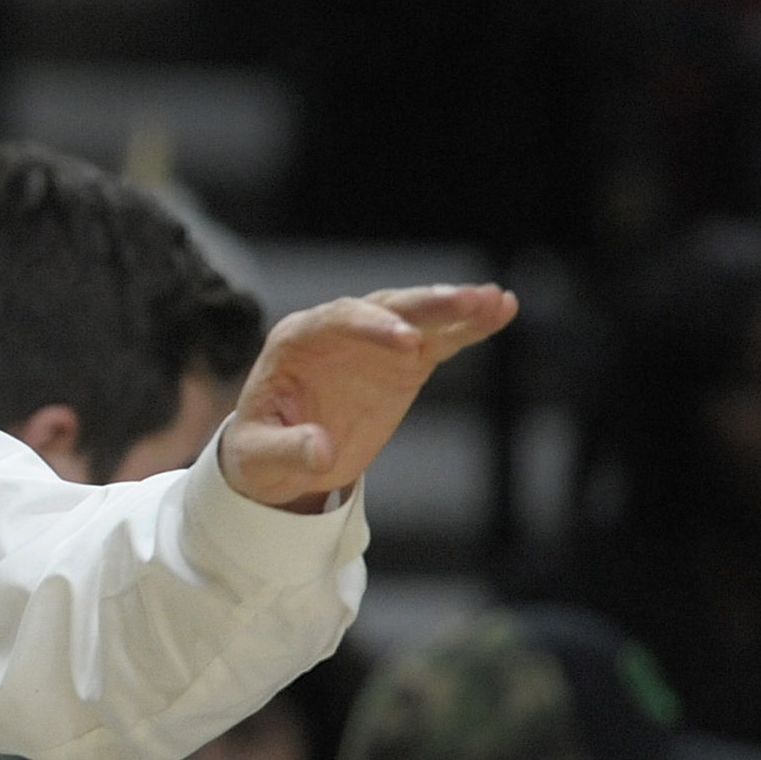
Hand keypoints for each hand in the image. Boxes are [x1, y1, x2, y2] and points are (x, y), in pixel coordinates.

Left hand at [220, 284, 516, 510]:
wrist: (278, 458)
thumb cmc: (259, 452)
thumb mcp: (259, 458)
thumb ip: (287, 450)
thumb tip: (320, 451)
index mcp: (296, 340)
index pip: (337, 319)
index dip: (372, 326)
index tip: (408, 343)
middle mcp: (336, 330)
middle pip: (384, 307)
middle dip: (425, 306)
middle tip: (467, 302)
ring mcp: (372, 342)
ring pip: (417, 316)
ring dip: (454, 307)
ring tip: (496, 301)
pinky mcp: (402, 361)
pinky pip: (439, 339)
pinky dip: (468, 327)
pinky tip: (501, 310)